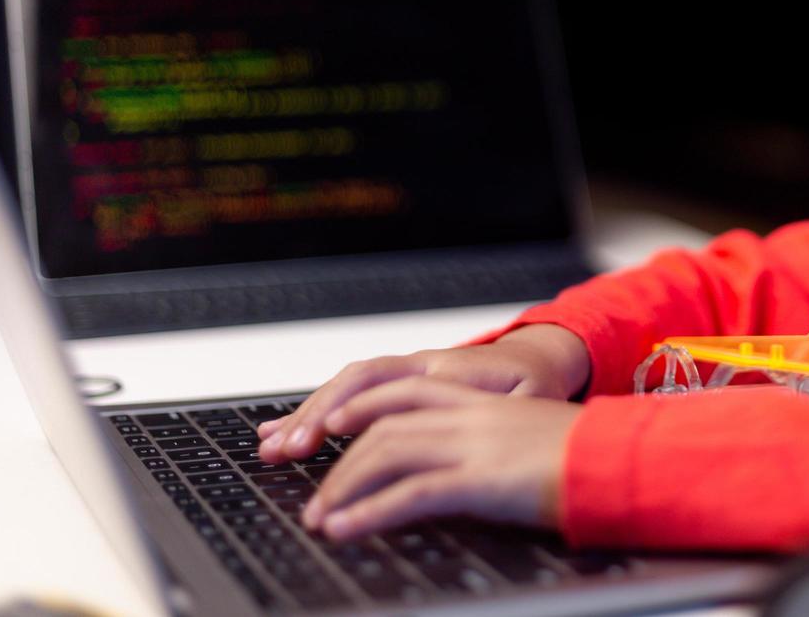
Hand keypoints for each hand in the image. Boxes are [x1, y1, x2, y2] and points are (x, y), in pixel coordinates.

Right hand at [257, 324, 588, 462]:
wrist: (538, 360)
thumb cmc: (535, 383)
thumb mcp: (532, 398)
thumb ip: (505, 409)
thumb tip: (481, 420)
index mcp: (450, 368)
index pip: (391, 383)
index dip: (358, 408)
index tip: (330, 434)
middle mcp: (421, 365)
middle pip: (357, 382)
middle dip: (316, 414)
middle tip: (284, 449)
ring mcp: (406, 374)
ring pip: (346, 387)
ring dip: (308, 415)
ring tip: (270, 446)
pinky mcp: (398, 386)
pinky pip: (350, 394)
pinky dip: (316, 413)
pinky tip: (286, 433)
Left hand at [298, 378, 582, 537]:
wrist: (622, 459)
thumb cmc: (589, 455)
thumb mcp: (533, 438)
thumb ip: (495, 444)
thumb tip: (471, 469)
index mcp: (484, 401)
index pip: (405, 392)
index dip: (361, 406)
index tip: (329, 424)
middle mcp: (472, 415)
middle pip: (384, 424)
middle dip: (339, 458)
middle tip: (313, 492)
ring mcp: (474, 444)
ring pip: (386, 453)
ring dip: (344, 487)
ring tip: (320, 518)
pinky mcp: (481, 479)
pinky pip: (410, 494)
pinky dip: (369, 513)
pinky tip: (347, 529)